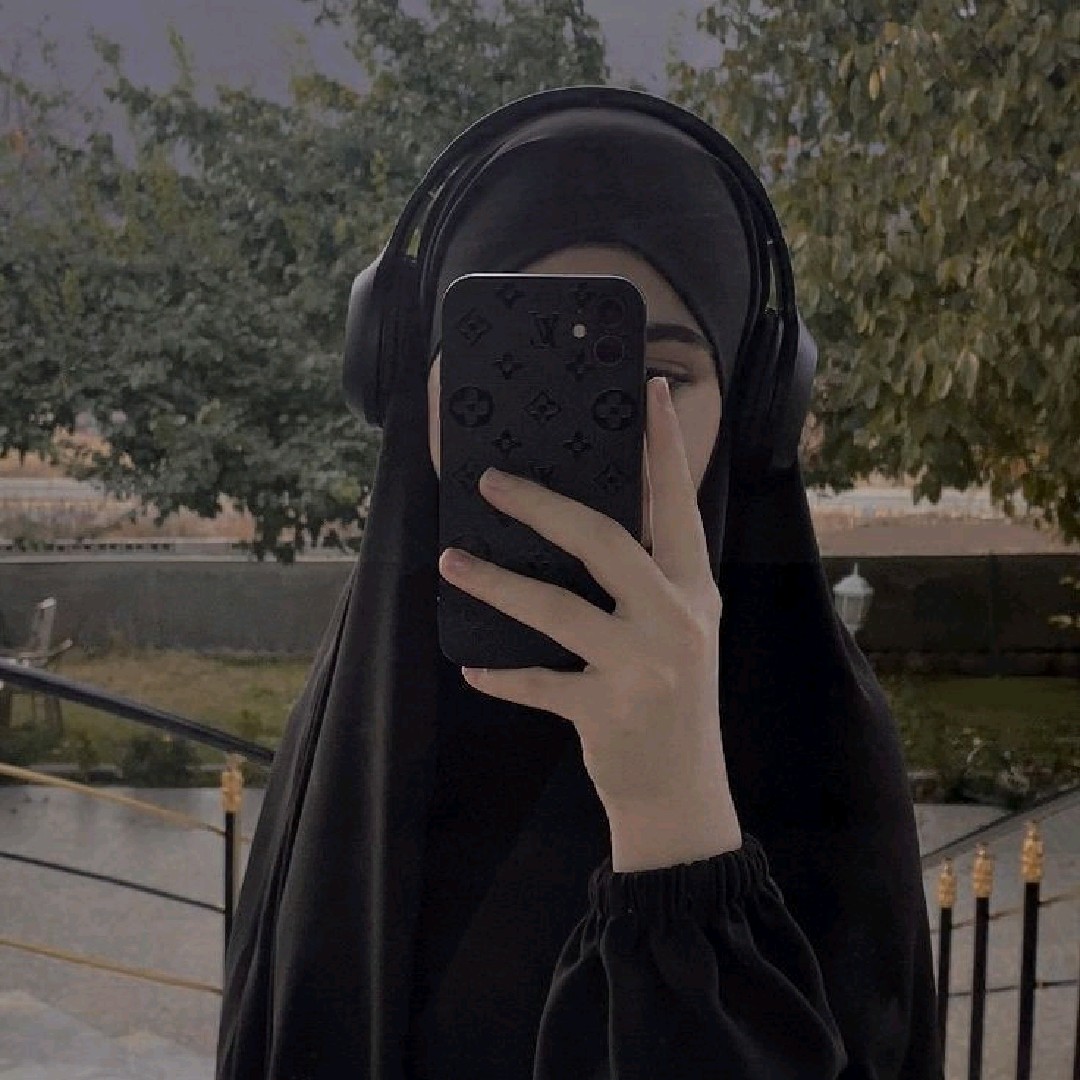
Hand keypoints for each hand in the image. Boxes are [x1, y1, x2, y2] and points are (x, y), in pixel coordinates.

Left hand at [438, 378, 740, 866]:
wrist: (683, 796)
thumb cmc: (676, 701)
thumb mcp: (681, 628)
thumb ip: (651, 578)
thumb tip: (587, 518)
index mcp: (693, 591)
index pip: (678, 506)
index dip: (664, 448)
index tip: (650, 393)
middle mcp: (673, 620)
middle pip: (604, 542)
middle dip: (543, 505)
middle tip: (491, 481)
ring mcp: (641, 667)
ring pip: (555, 609)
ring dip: (496, 583)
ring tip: (452, 562)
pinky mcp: (606, 712)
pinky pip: (537, 683)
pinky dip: (502, 674)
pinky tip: (472, 665)